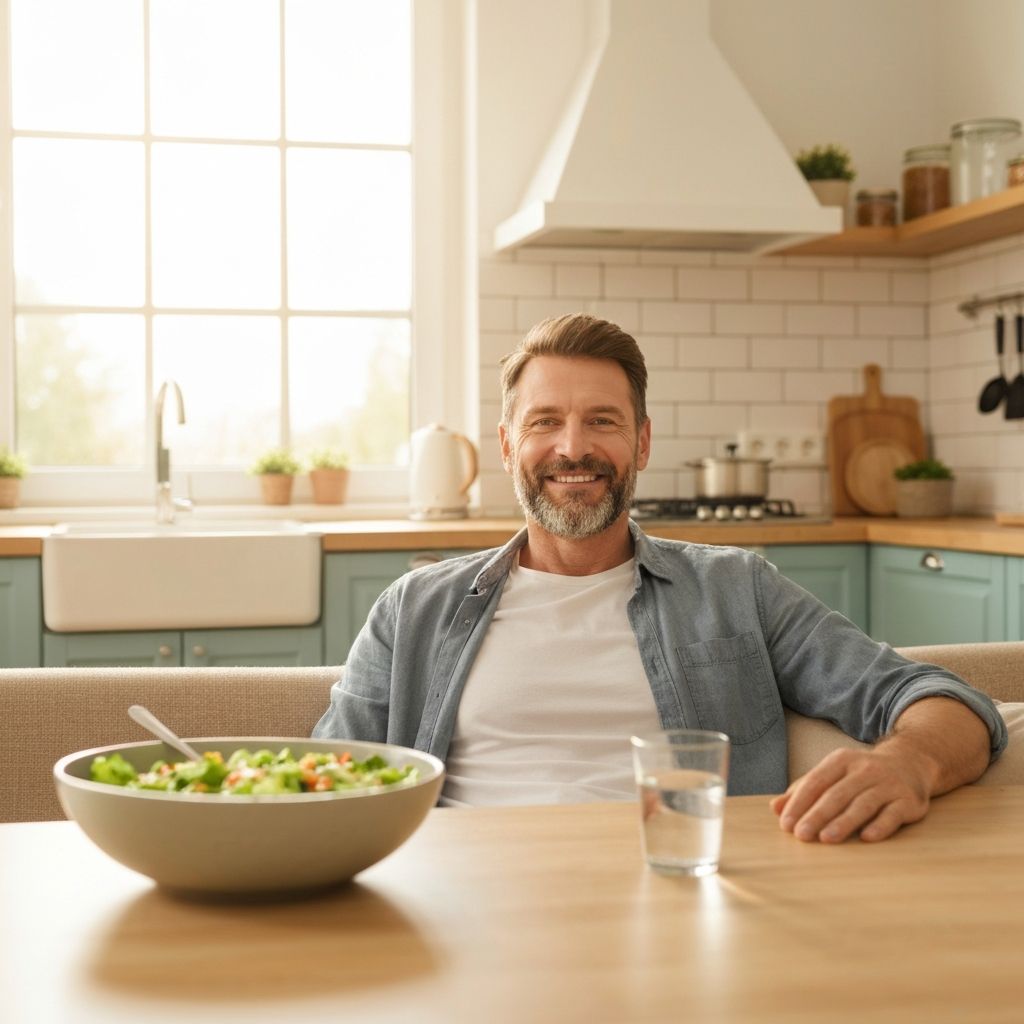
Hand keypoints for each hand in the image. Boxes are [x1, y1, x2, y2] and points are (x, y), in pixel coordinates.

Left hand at [769, 742, 936, 843]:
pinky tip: (866, 838)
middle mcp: (864, 769)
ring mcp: (888, 784)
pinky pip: (893, 814)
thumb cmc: (861, 774)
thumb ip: (804, 790)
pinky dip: (880, 826)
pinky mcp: (908, 800)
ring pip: (863, 804)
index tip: (786, 824)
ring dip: (844, 822)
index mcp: (841, 760)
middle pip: (837, 794)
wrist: (910, 763)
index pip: (816, 782)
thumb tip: (775, 807)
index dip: (799, 803)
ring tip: (826, 838)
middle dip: (817, 815)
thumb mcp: (832, 774)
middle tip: (801, 835)